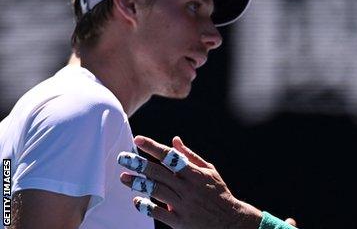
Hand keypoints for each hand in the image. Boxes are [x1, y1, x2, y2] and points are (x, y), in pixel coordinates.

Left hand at [119, 135, 262, 228]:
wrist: (230, 221)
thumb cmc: (218, 193)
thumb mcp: (209, 171)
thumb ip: (190, 156)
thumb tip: (174, 141)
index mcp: (195, 173)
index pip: (170, 157)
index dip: (153, 147)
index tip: (138, 140)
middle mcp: (188, 188)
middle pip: (159, 173)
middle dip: (139, 164)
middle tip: (123, 157)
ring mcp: (184, 205)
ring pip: (156, 191)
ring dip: (138, 183)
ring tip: (124, 177)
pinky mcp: (180, 221)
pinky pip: (159, 213)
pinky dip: (146, 206)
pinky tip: (136, 200)